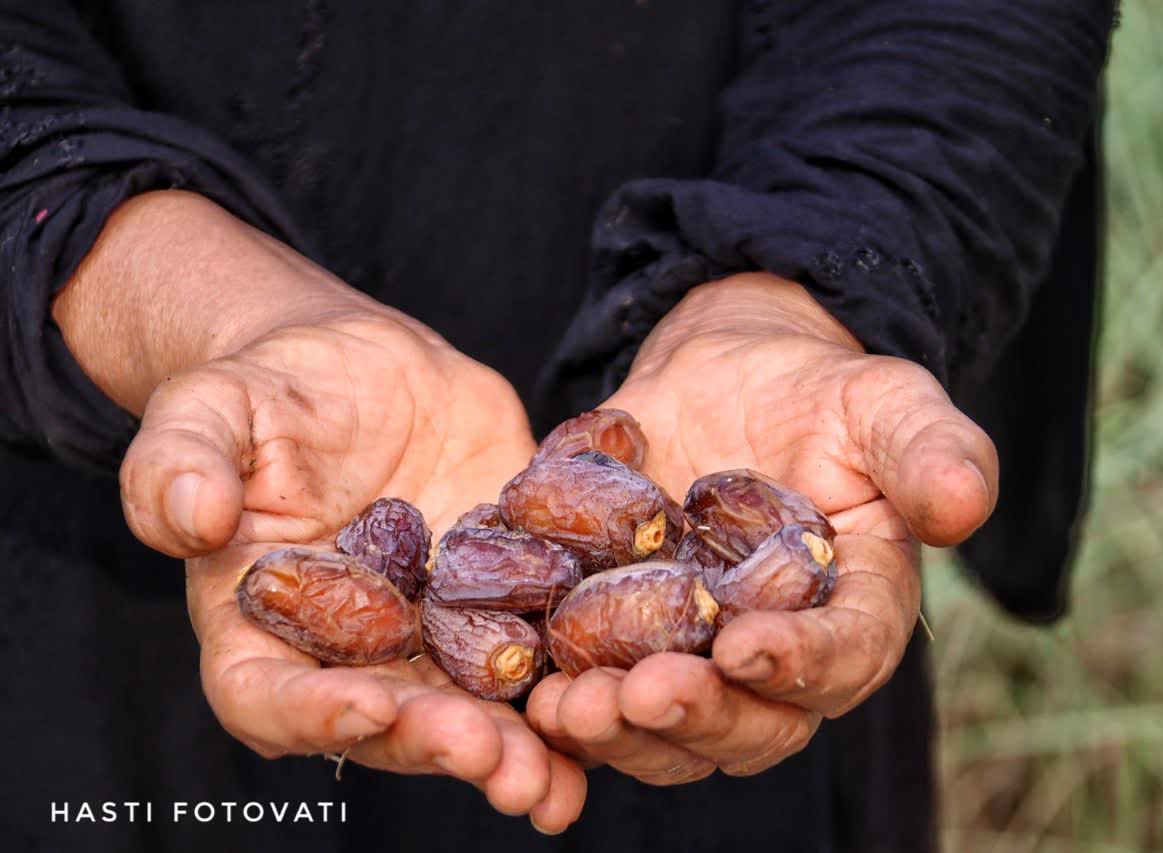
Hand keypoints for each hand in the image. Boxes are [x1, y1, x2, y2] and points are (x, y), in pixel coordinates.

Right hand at [58, 193, 583, 830]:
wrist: (368, 368)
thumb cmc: (270, 390)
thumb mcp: (211, 408)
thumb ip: (180, 461)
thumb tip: (188, 516)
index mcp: (263, 632)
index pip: (272, 697)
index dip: (316, 716)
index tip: (370, 710)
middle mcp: (353, 657)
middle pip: (389, 727)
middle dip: (443, 749)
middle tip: (498, 762)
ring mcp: (434, 639)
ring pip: (475, 713)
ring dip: (520, 751)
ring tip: (562, 777)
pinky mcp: (506, 604)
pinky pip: (542, 655)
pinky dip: (575, 688)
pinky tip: (626, 704)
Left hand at [527, 272, 997, 783]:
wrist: (727, 378)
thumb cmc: (819, 393)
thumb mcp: (884, 402)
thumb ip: (931, 448)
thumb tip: (966, 507)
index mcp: (857, 613)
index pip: (844, 658)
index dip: (802, 663)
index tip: (746, 647)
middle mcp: (778, 660)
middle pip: (752, 725)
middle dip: (697, 716)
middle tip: (641, 693)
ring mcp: (696, 662)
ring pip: (669, 733)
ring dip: (619, 733)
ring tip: (568, 709)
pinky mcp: (622, 646)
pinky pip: (595, 697)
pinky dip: (561, 709)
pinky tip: (521, 691)